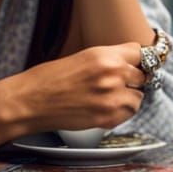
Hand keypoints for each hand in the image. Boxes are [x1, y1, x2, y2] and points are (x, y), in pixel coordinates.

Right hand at [13, 43, 146, 131]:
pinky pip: (128, 114)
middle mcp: (112, 76)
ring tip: (108, 97)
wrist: (30, 101)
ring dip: (128, 97)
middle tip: (117, 82)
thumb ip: (108, 59)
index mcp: (104, 56)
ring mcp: (111, 99)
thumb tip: (129, 63)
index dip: (135, 59)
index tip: (133, 63)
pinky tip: (104, 107)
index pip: (139, 53)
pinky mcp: (107, 118)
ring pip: (138, 97)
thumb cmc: (50, 77)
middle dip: (132, 79)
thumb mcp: (82, 57)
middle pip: (142, 75)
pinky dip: (120, 112)